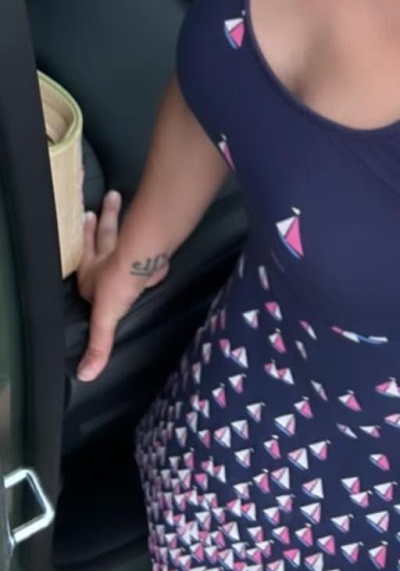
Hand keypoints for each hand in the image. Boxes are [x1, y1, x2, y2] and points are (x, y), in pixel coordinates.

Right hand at [75, 191, 169, 381]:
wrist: (139, 260)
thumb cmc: (116, 287)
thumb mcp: (105, 320)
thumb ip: (99, 345)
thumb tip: (85, 375)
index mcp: (90, 275)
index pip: (85, 265)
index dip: (84, 256)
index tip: (81, 241)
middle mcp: (104, 258)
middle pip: (99, 239)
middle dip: (97, 226)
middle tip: (93, 209)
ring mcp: (124, 245)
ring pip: (117, 228)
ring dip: (114, 215)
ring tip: (114, 196)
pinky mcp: (144, 241)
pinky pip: (140, 231)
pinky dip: (141, 224)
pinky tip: (147, 214)